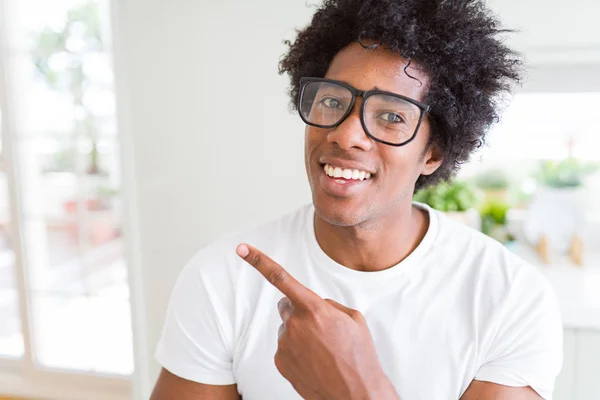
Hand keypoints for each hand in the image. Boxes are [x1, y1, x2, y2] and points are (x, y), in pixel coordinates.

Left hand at [236, 243, 398, 399]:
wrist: (356, 395)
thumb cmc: (360, 355)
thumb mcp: (353, 318)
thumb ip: (327, 304)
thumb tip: (313, 305)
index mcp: (314, 309)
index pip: (281, 278)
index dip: (258, 261)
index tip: (241, 248)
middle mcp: (295, 325)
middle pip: (286, 305)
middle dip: (298, 310)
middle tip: (320, 327)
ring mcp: (285, 344)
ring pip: (287, 328)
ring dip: (300, 333)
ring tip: (322, 350)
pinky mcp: (280, 361)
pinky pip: (285, 346)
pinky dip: (296, 350)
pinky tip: (314, 361)